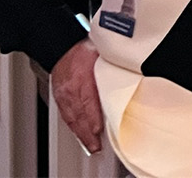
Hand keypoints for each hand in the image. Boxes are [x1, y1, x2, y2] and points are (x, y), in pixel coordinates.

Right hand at [51, 39, 104, 154]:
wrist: (61, 46)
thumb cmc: (83, 49)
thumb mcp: (101, 52)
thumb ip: (114, 63)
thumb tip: (132, 64)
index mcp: (83, 75)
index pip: (87, 100)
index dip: (92, 116)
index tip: (97, 129)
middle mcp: (71, 87)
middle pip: (79, 114)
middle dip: (87, 132)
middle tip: (96, 145)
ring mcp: (64, 93)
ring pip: (72, 118)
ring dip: (80, 133)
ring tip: (90, 144)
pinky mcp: (59, 97)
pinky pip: (65, 115)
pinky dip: (73, 126)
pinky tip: (79, 132)